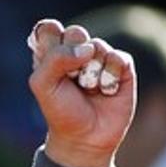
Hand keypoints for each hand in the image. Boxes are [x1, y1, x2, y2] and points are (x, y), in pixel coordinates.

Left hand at [27, 19, 135, 166]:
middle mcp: (75, 51)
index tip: (50, 62)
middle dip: (71, 58)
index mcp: (51, 54)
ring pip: (97, 46)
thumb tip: (86, 48)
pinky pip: (118, 57)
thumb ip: (54, 59)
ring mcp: (100, 58)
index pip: (48, 28)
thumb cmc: (61, 111)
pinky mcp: (122, 67)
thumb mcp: (43, 86)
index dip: (51, 41)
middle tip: (70, 80)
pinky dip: (110, 77)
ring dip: (90, 74)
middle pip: (75, 32)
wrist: (85, 138)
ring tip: (88, 90)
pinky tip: (106, 91)